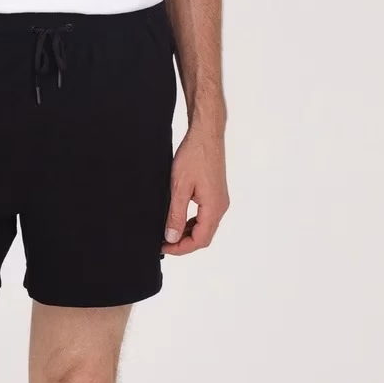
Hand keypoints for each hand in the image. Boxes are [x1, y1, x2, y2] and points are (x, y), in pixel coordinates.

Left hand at [162, 119, 228, 254]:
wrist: (206, 134)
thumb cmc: (194, 156)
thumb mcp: (179, 188)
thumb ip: (175, 215)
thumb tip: (171, 237)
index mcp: (214, 208)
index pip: (200, 240)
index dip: (181, 248)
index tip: (164, 247)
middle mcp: (220, 206)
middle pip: (204, 236)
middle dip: (183, 243)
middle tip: (163, 242)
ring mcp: (219, 200)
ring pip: (204, 226)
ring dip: (187, 232)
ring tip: (167, 231)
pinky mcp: (215, 194)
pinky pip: (205, 215)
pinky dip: (191, 222)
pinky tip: (177, 218)